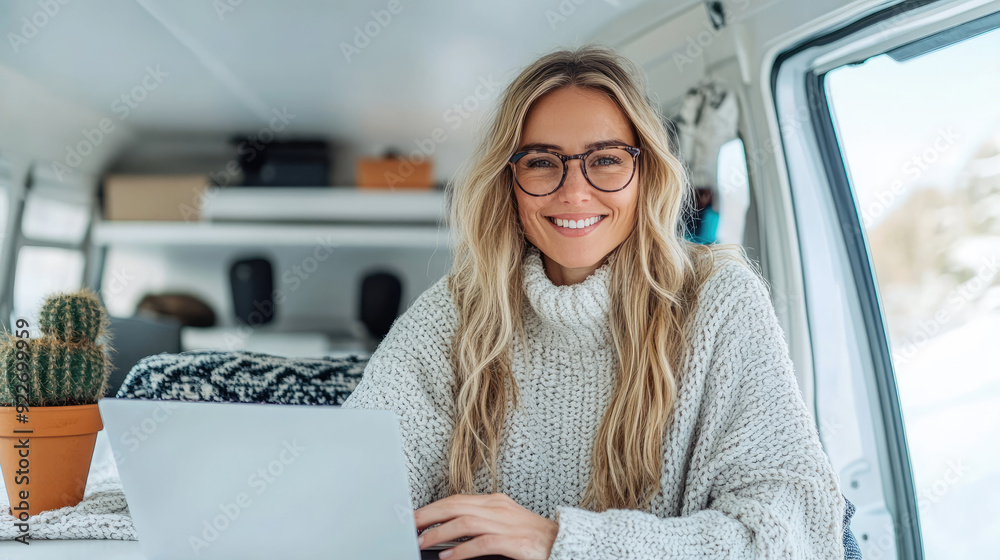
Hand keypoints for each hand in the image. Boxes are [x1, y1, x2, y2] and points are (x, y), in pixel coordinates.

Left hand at [414, 492, 558, 559]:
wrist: (567, 544)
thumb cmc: (534, 539)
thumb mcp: (504, 526)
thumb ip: (480, 527)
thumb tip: (449, 536)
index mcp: (495, 502)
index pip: (456, 499)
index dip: (433, 507)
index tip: (414, 516)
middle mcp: (499, 508)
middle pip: (455, 505)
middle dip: (428, 514)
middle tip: (409, 525)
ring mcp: (508, 524)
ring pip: (465, 521)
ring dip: (440, 532)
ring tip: (423, 542)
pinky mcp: (516, 541)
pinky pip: (483, 543)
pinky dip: (462, 550)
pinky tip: (448, 556)